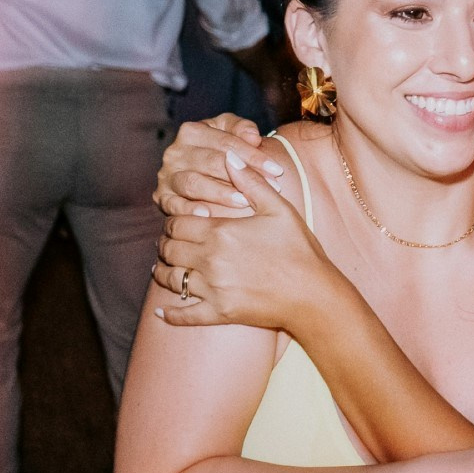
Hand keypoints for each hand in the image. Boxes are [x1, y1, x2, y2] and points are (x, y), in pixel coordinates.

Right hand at [153, 114, 282, 217]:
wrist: (210, 174)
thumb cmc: (226, 152)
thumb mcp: (233, 134)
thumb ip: (242, 128)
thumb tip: (252, 136)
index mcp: (192, 131)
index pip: (227, 143)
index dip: (254, 156)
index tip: (278, 170)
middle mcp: (175, 152)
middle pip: (211, 162)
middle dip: (242, 175)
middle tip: (268, 189)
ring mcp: (167, 175)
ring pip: (193, 183)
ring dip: (220, 193)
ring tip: (244, 201)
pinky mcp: (163, 197)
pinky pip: (174, 205)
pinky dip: (189, 210)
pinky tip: (208, 215)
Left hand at [154, 148, 329, 328]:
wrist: (313, 293)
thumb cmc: (299, 249)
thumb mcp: (279, 209)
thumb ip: (250, 182)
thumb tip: (230, 157)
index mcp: (220, 232)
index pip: (177, 223)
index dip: (172, 222)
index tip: (176, 224)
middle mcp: (210, 260)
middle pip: (169, 249)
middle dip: (165, 245)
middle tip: (168, 244)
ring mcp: (212, 288)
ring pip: (170, 279)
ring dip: (162, 272)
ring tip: (162, 269)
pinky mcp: (219, 312)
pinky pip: (185, 315)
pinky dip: (170, 314)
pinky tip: (161, 312)